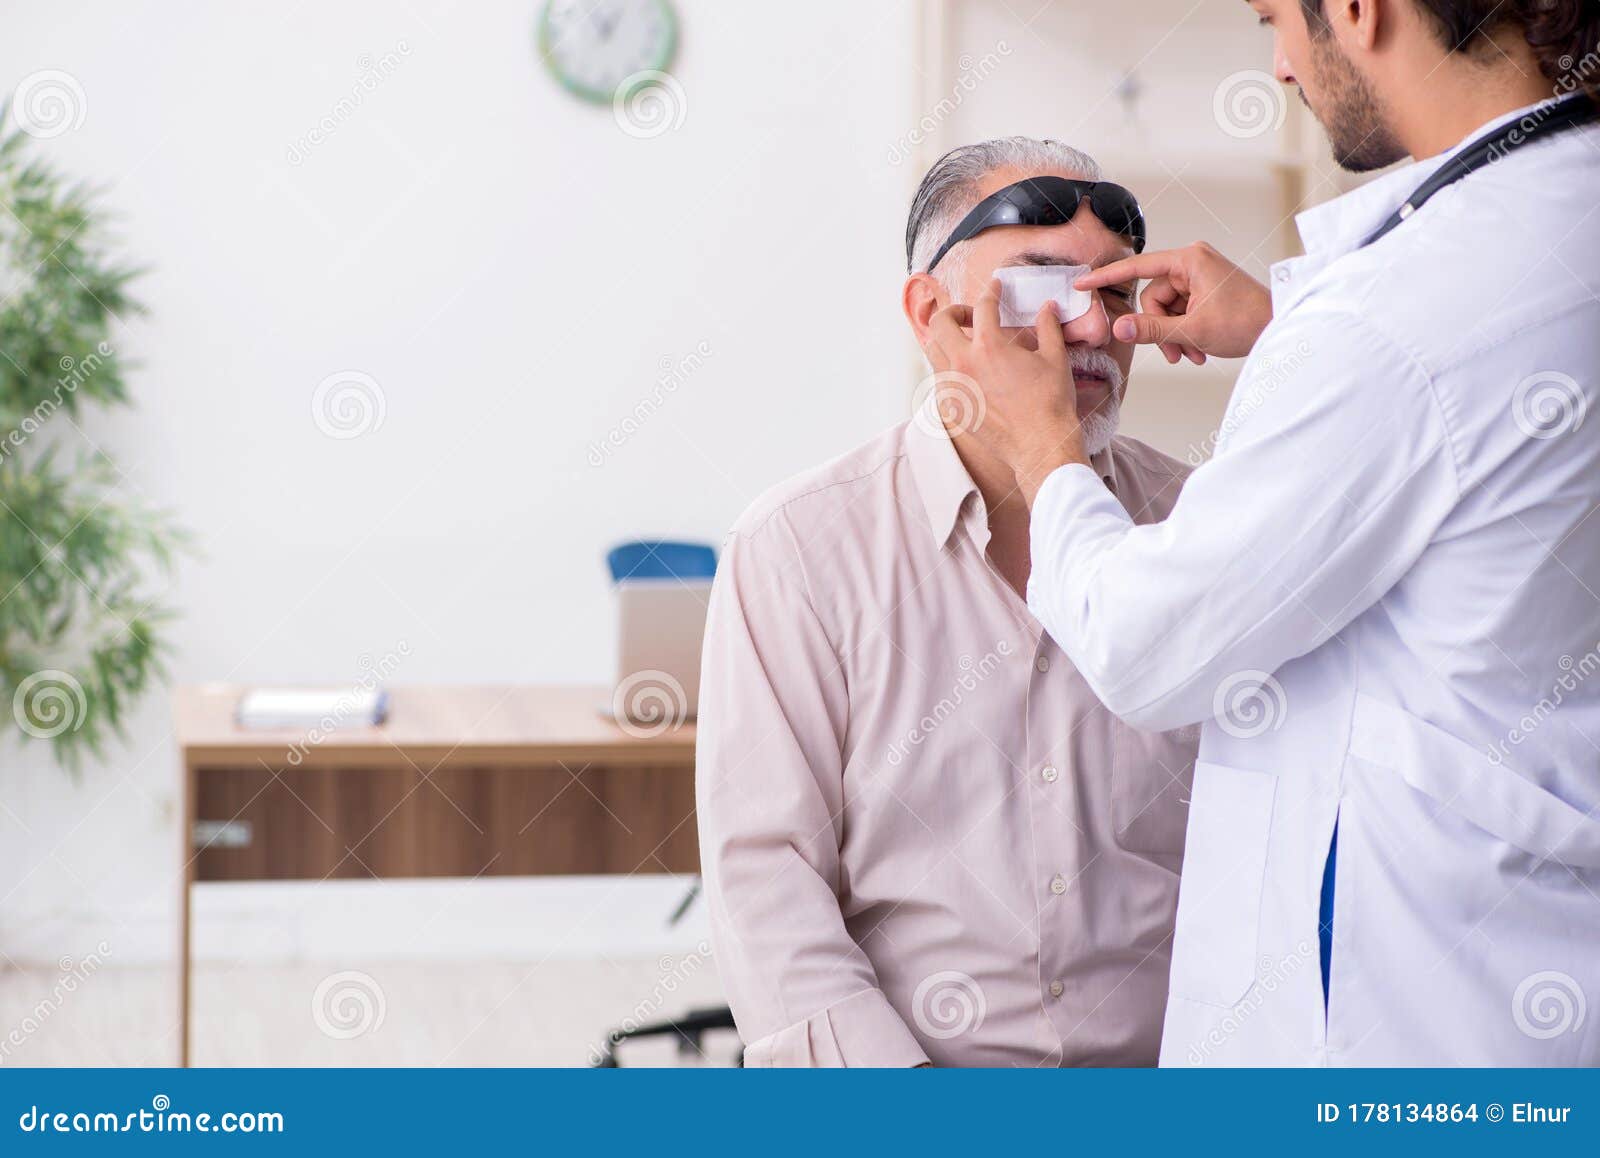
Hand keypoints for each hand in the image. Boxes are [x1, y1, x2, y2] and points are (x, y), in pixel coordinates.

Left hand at [924, 280, 1086, 505]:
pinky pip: (939, 379)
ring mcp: (953, 387)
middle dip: (953, 312)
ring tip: (966, 342)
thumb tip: (1048, 307)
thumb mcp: (1055, 359)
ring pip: (933, 351)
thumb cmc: (1050, 403)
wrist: (1040, 445)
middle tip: (971, 317)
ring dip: (946, 340)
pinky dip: (948, 367)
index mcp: (989, 346)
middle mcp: (963, 363)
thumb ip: (1048, 327)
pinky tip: (967, 371)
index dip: (991, 291)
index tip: (995, 287)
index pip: (983, 306)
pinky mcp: (951, 407)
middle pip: (940, 323)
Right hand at [1074, 242, 1271, 363]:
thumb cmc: (1248, 321)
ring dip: (1174, 334)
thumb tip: (1119, 329)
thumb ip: (1152, 330)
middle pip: (1153, 297)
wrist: (1280, 327)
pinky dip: (1185, 332)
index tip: (1082, 283)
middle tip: (1175, 350)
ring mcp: (1199, 276)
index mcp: (1189, 260)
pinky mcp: (1205, 290)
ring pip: (1166, 309)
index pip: (1137, 267)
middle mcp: (1192, 262)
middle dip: (1161, 328)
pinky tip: (1198, 348)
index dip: (1107, 278)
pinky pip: (1180, 311)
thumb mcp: (1194, 329)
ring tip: (1191, 353)